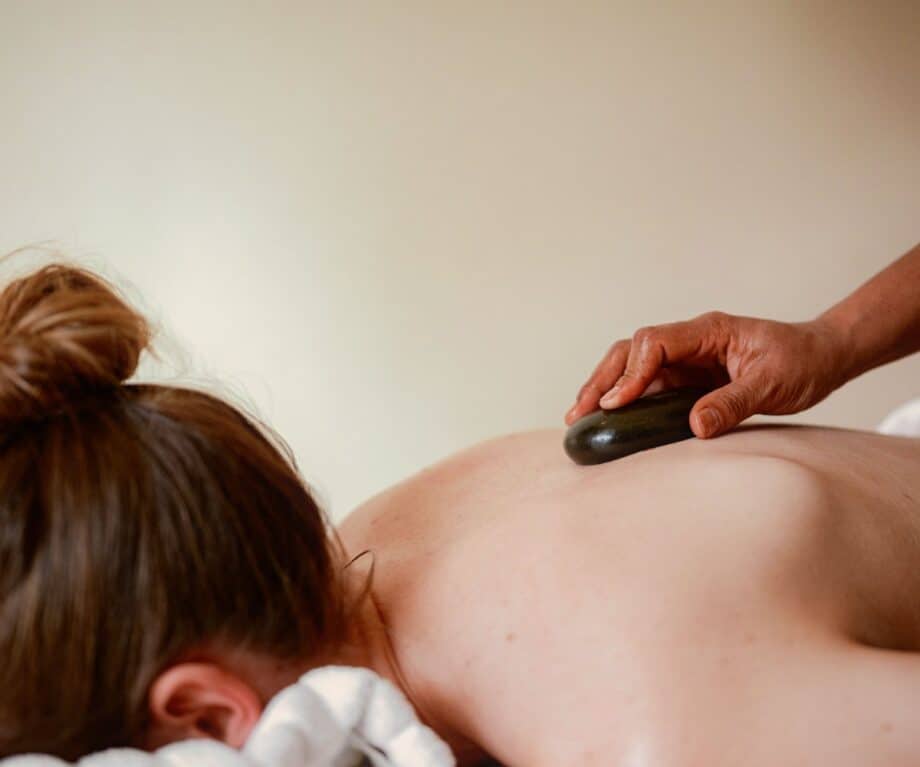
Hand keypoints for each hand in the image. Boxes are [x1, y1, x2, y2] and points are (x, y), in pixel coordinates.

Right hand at [564, 312, 848, 437]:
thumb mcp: (773, 385)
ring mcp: (686, 359)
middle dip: (602, 379)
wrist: (821, 358)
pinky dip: (624, 399)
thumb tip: (695, 426)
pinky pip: (648, 385)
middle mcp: (690, 341)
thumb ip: (733, 403)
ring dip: (605, 389)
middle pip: (630, 351)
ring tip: (579, 416)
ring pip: (632, 367)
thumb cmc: (801, 362)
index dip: (631, 373)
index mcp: (708, 331)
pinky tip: (607, 417)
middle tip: (578, 411)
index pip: (654, 342)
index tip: (617, 403)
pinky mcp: (688, 378)